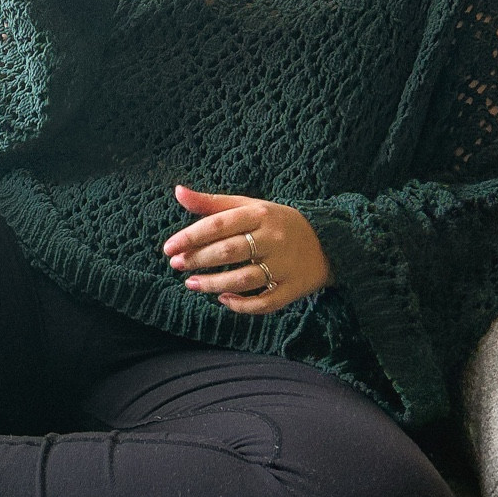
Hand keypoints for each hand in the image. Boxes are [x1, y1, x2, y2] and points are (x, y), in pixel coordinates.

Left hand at [162, 186, 332, 313]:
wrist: (328, 241)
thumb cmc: (277, 223)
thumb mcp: (249, 206)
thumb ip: (212, 203)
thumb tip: (178, 192)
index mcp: (260, 214)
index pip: (219, 225)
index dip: (190, 237)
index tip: (169, 248)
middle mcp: (273, 238)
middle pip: (228, 252)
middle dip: (198, 260)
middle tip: (176, 265)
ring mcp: (284, 265)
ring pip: (243, 279)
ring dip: (213, 284)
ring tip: (191, 284)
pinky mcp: (293, 288)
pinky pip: (264, 302)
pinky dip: (241, 305)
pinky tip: (222, 299)